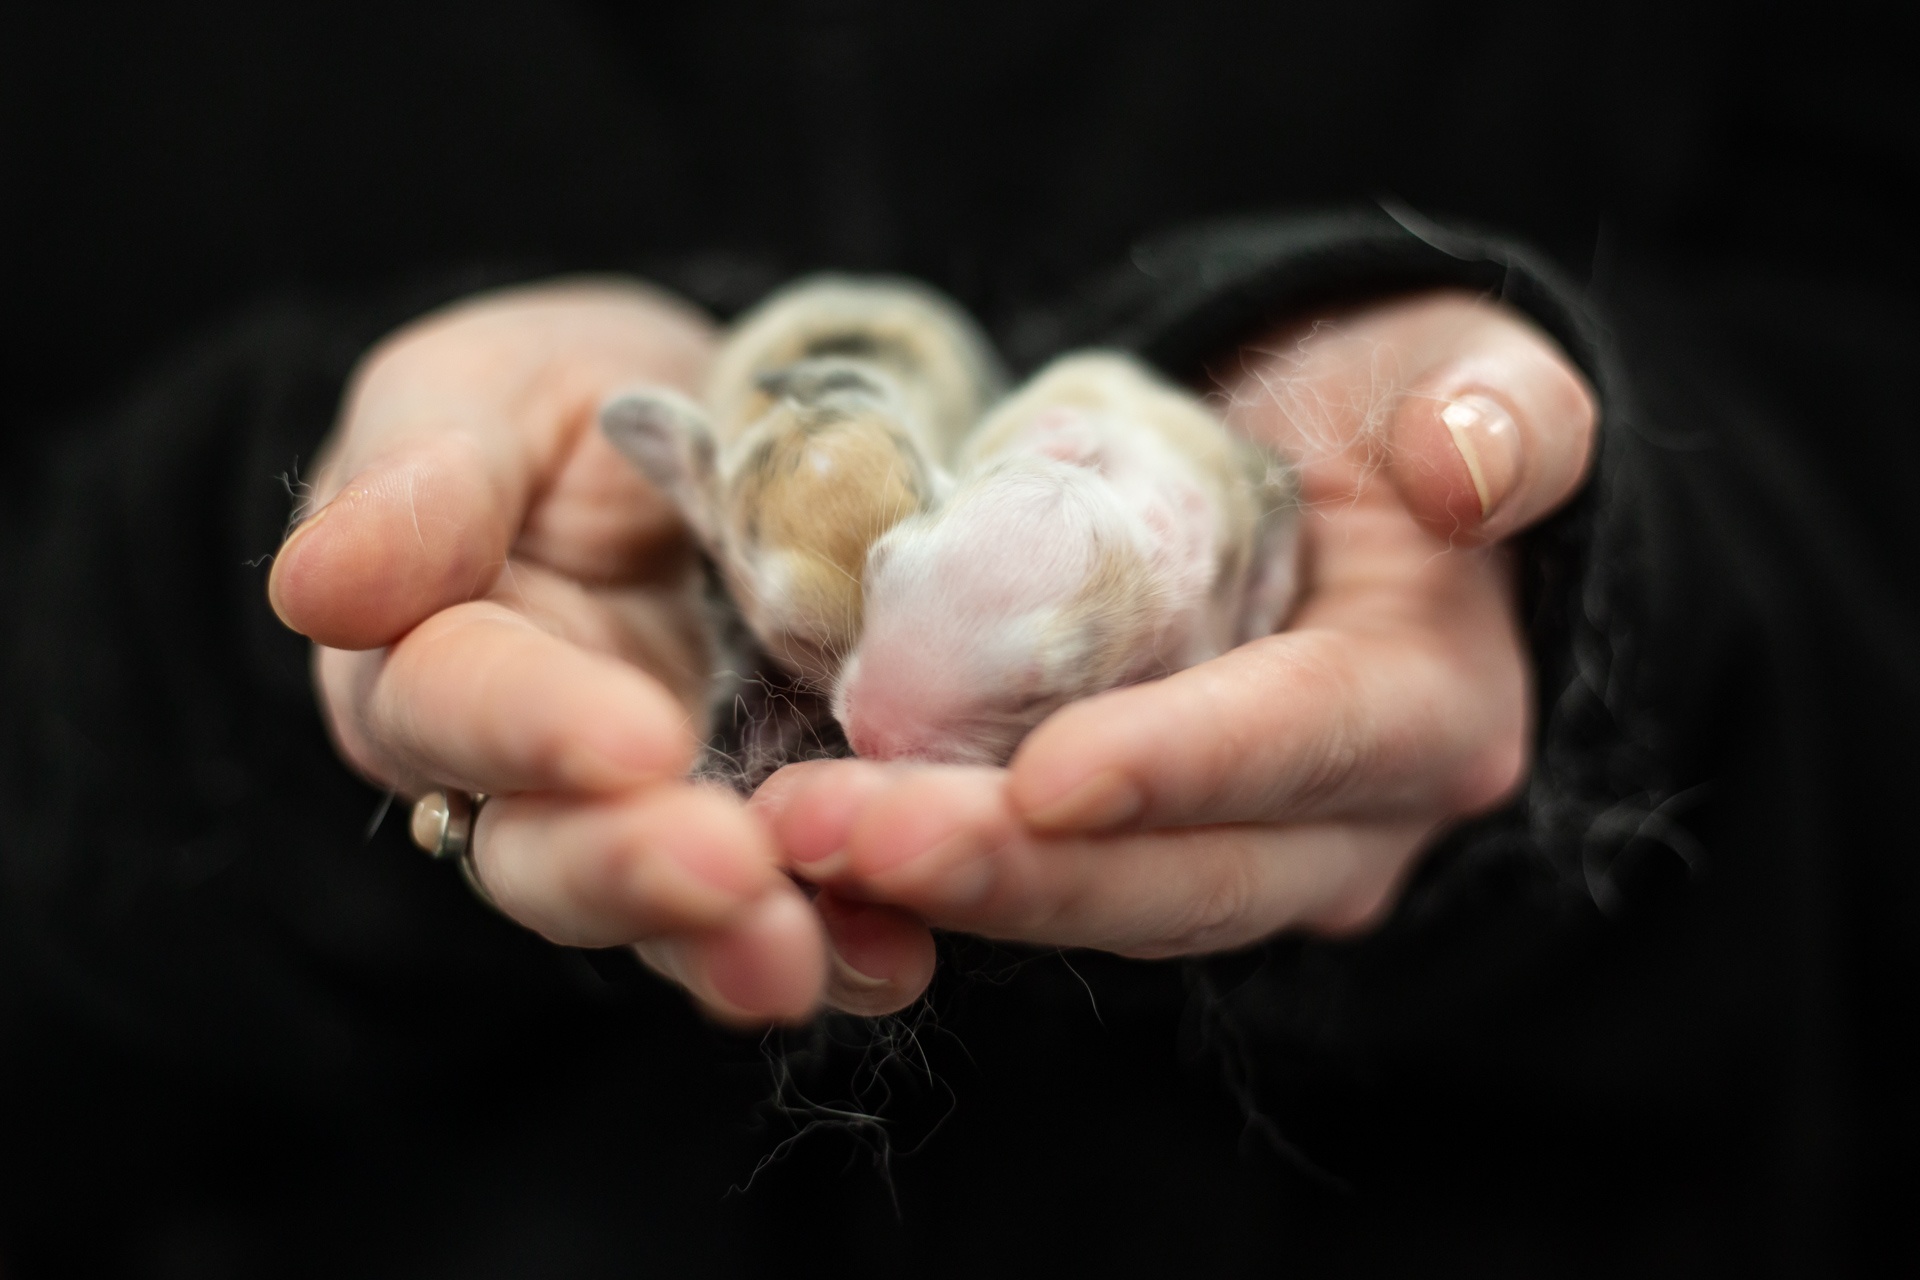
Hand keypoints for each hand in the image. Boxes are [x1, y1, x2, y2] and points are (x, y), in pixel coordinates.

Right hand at [268, 278, 835, 1024]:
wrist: (713, 431)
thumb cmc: (568, 406)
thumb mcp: (483, 395)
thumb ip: (418, 483)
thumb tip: (317, 586)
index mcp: (429, 661)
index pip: (456, 704)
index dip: (537, 728)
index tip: (636, 737)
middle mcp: (531, 779)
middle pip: (550, 857)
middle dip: (637, 873)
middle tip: (730, 873)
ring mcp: (660, 820)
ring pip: (673, 916)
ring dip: (739, 943)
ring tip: (811, 956)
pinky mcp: (774, 834)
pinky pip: (804, 908)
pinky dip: (850, 941)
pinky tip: (897, 953)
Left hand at [752, 290, 1597, 1006]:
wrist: (1320, 482)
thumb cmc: (1383, 407)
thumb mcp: (1459, 369)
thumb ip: (1504, 411)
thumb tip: (1464, 466)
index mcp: (1432, 710)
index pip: (1304, 745)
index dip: (1178, 766)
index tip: (1041, 776)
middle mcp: (1346, 826)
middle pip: (1181, 876)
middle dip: (1009, 867)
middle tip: (837, 830)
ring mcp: (1243, 862)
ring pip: (1098, 904)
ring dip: (942, 881)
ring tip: (794, 836)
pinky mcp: (1145, 857)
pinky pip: (1043, 881)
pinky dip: (931, 871)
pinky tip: (814, 843)